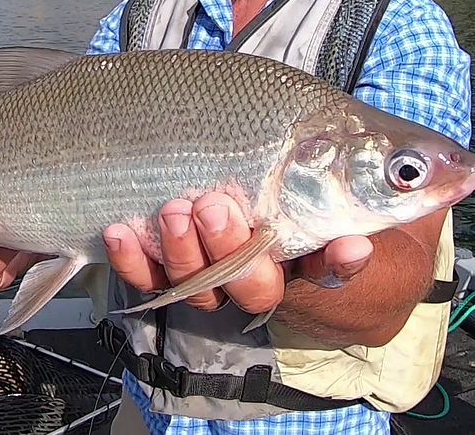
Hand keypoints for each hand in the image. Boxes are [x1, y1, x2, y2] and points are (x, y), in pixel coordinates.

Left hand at [101, 192, 375, 313]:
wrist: (281, 195)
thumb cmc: (318, 190)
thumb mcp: (350, 195)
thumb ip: (353, 218)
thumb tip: (354, 250)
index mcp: (309, 262)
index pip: (325, 274)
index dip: (332, 265)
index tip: (343, 246)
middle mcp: (259, 278)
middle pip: (246, 285)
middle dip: (228, 249)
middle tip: (215, 205)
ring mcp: (215, 275)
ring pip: (197, 284)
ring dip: (181, 251)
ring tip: (173, 210)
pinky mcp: (173, 265)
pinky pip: (152, 275)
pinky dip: (134, 259)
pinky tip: (120, 232)